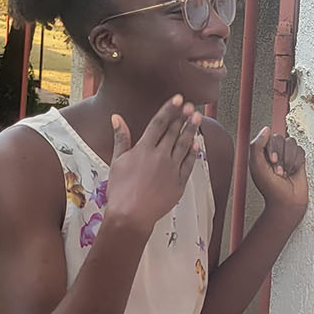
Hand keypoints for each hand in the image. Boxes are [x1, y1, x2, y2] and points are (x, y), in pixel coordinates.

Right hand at [106, 96, 201, 234]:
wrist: (131, 216)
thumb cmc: (120, 190)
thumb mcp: (117, 161)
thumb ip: (121, 137)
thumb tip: (116, 117)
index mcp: (144, 149)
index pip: (159, 123)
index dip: (169, 109)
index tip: (178, 98)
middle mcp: (160, 156)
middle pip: (174, 131)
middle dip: (183, 116)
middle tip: (190, 105)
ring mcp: (172, 169)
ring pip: (184, 145)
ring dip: (191, 129)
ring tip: (197, 117)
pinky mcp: (179, 182)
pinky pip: (189, 164)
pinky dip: (193, 152)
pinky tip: (197, 144)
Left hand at [249, 126, 308, 226]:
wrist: (287, 202)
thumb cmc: (271, 189)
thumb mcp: (257, 166)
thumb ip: (257, 146)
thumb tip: (265, 130)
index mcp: (261, 152)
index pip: (268, 137)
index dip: (272, 148)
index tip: (272, 161)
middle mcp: (274, 152)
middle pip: (280, 138)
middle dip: (281, 156)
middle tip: (279, 171)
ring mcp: (287, 155)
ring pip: (291, 143)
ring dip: (289, 160)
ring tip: (286, 172)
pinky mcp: (298, 160)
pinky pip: (300, 151)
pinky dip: (297, 162)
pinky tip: (293, 171)